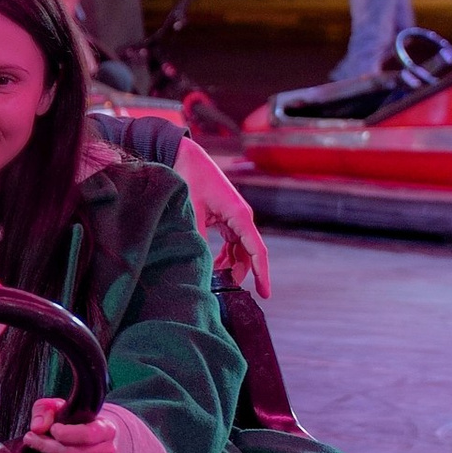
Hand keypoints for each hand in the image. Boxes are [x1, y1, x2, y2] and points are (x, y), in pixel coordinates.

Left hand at [23, 395, 120, 452]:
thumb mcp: (55, 410)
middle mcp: (109, 450)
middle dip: (51, 448)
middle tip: (35, 441)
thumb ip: (44, 410)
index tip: (52, 430)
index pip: (89, 434)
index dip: (66, 434)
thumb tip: (38, 427)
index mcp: (105, 429)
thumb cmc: (69, 426)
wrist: (79, 445)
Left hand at [174, 136, 268, 298]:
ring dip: (231, 265)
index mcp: (239, 216)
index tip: (265, 295)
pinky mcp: (226, 217)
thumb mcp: (193, 210)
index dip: (262, 274)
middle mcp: (242, 217)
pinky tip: (214, 265)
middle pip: (249, 254)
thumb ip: (198, 236)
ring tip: (215, 280)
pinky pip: (232, 243)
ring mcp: (235, 218)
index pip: (257, 251)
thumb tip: (201, 263)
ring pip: (240, 250)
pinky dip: (225, 256)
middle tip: (224, 291)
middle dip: (240, 273)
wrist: (186, 157)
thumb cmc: (191, 179)